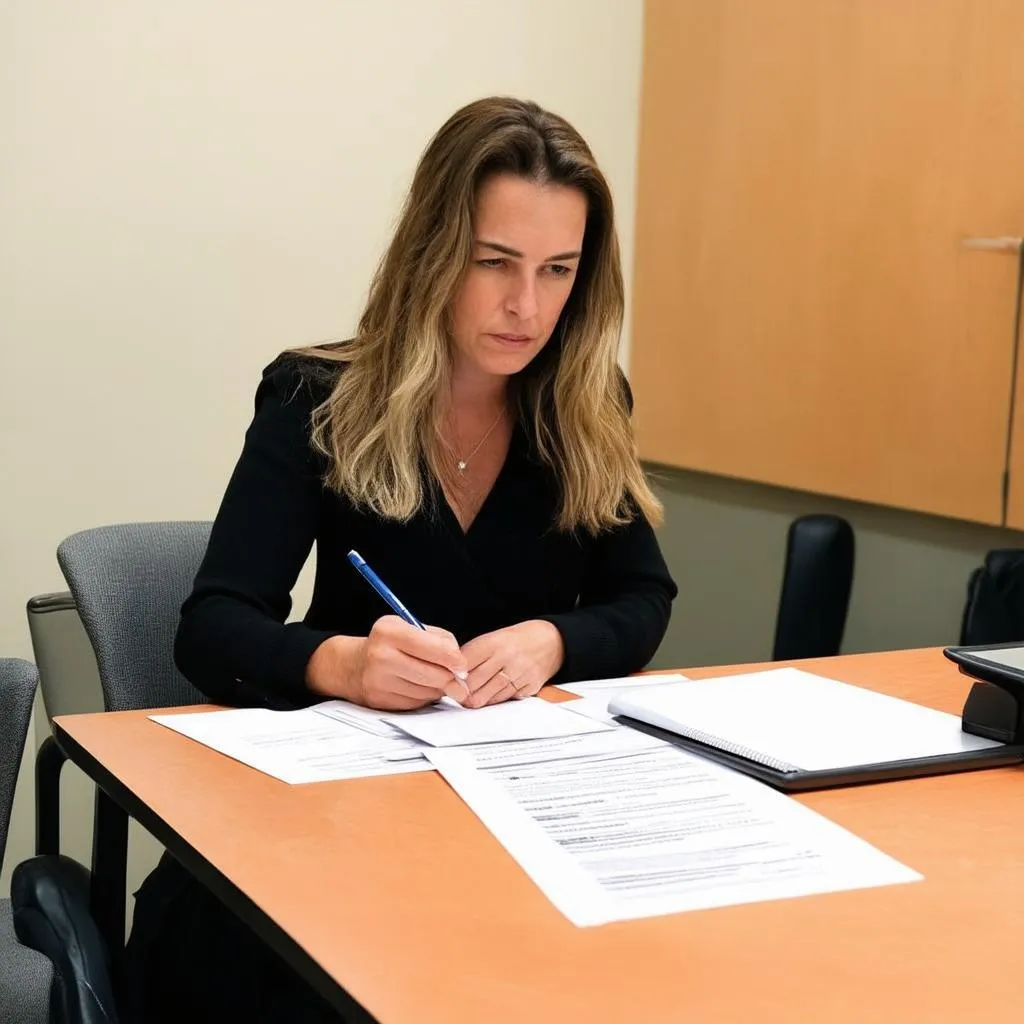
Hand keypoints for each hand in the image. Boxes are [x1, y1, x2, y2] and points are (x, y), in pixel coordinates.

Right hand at [306, 616, 467, 709]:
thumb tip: (460, 664)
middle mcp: (381, 656)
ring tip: (434, 679)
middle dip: (452, 680)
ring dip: (438, 689)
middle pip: (433, 674)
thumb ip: (438, 639)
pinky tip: (419, 687)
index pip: (435, 648)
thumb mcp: (409, 628)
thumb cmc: (388, 644)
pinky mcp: (380, 701)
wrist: (350, 666)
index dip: (455, 659)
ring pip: (427, 692)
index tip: (463, 665)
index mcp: (390, 631)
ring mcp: (379, 681)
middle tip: (460, 681)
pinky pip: (416, 703)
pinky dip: (424, 697)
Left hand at [460, 620, 564, 707]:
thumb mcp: (494, 638)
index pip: (465, 663)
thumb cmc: (517, 640)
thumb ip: (474, 655)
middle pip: (473, 683)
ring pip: (488, 695)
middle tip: (455, 694)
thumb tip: (453, 673)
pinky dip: (494, 700)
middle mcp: (506, 657)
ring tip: (468, 699)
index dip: (453, 675)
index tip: (447, 680)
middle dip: (461, 692)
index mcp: (494, 642)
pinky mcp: (529, 686)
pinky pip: (505, 699)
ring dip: (475, 699)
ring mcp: (519, 673)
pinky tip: (489, 697)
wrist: (551, 641)